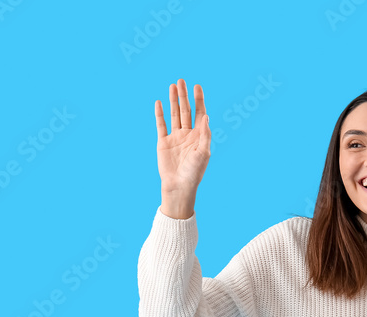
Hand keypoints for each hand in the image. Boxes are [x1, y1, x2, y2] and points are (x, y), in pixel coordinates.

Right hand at [154, 78, 210, 208]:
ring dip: (173, 100)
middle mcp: (187, 134)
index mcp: (199, 136)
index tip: (197, 86)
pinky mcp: (163, 142)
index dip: (199, 99)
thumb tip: (207, 116)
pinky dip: (160, 114)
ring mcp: (175, 137)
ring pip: (174, 114)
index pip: (200, 113)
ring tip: (172, 86)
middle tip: (181, 81)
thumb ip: (205, 134)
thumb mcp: (204, 153)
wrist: (179, 186)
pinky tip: (159, 102)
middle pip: (186, 110)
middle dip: (184, 96)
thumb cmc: (194, 172)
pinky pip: (161, 125)